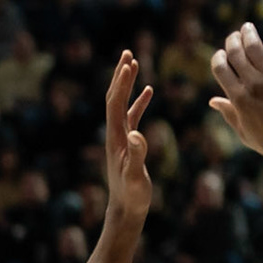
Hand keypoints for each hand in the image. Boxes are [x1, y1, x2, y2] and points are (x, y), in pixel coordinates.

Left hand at [104, 50, 152, 223]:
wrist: (126, 209)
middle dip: (120, 76)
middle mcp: (115, 133)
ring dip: (127, 83)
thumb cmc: (132, 195)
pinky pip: (132, 114)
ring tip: (133, 63)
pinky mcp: (129, 142)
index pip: (115, 104)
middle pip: (114, 98)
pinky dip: (138, 100)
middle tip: (127, 53)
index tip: (129, 63)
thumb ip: (137, 154)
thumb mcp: (136, 176)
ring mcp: (121, 137)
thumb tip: (137, 133)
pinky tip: (148, 90)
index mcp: (116, 137)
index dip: (121, 84)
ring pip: (122, 103)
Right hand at [209, 23, 262, 164]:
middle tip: (235, 35)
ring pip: (255, 46)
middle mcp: (253, 85)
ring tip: (248, 28)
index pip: (220, 68)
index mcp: (238, 99)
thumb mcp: (245, 132)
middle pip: (236, 53)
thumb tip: (213, 101)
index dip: (218, 57)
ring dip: (249, 34)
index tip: (221, 54)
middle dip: (232, 40)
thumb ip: (229, 114)